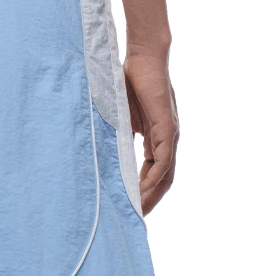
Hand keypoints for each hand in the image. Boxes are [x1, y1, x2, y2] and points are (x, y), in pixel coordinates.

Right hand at [123, 54, 177, 215]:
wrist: (141, 58)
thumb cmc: (130, 81)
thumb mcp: (121, 115)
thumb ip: (120, 133)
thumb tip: (106, 148)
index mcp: (155, 136)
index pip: (153, 169)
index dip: (143, 188)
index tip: (130, 204)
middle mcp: (166, 138)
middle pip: (161, 177)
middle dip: (148, 198)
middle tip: (134, 217)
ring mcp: (169, 134)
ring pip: (164, 173)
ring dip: (150, 193)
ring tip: (137, 210)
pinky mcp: (167, 127)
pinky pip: (162, 160)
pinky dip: (153, 177)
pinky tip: (142, 190)